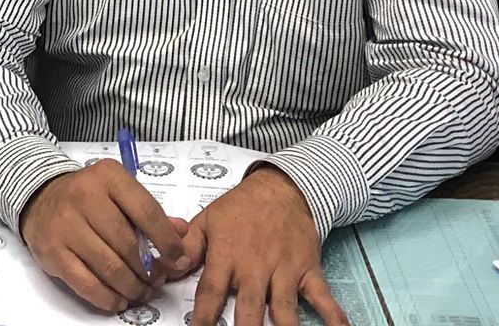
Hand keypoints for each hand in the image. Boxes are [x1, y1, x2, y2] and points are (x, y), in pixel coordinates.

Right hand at [20, 161, 187, 312]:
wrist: (41, 196)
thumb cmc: (88, 196)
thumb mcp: (119, 191)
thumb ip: (150, 211)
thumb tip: (181, 232)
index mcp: (108, 177)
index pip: (146, 211)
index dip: (167, 240)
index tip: (179, 260)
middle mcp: (85, 197)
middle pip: (127, 244)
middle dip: (148, 270)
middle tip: (157, 280)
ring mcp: (66, 225)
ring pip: (108, 266)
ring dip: (131, 286)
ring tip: (141, 292)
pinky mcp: (52, 251)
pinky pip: (84, 282)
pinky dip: (105, 297)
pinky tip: (118, 300)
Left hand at [185, 166, 345, 325]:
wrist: (284, 187)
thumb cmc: (241, 208)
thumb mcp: (207, 221)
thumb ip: (187, 247)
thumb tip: (165, 269)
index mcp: (227, 256)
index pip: (210, 294)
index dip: (202, 320)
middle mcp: (255, 267)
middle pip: (248, 310)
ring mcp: (284, 271)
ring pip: (284, 310)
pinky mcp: (308, 271)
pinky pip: (323, 298)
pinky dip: (333, 317)